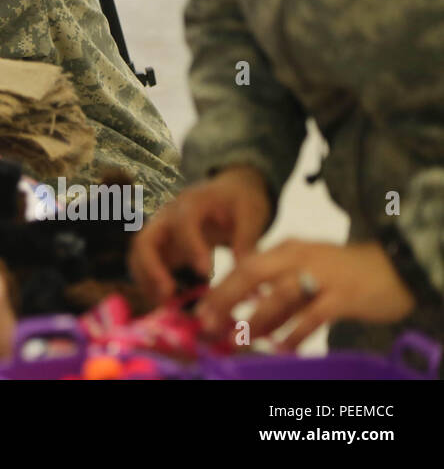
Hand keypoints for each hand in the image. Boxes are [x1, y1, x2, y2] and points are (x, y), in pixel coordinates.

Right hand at [129, 165, 271, 302]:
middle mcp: (167, 217)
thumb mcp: (251, 213)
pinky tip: (169, 304)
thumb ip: (247, 240)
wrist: (227, 193)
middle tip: (169, 293)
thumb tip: (245, 272)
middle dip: (151, 268)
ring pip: (138, 256)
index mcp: (192, 203)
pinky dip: (151, 286)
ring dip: (147, 281)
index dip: (191, 246)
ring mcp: (160, 233)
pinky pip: (144, 267)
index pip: (183, 221)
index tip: (207, 272)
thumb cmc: (238, 202)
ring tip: (166, 305)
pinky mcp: (160, 249)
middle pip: (144, 240)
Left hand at [197, 241, 415, 350]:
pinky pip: (313, 315)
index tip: (201, 309)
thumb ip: (276, 282)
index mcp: (285, 248)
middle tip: (208, 323)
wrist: (394, 266)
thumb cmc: (343, 271)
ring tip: (239, 340)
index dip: (220, 288)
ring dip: (257, 319)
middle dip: (226, 298)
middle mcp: (299, 257)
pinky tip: (282, 348)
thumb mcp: (304, 266)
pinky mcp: (344, 296)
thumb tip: (242, 305)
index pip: (243, 265)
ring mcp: (321, 275)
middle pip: (252, 274)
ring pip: (280, 296)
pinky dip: (295, 332)